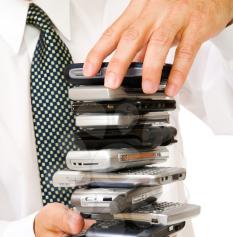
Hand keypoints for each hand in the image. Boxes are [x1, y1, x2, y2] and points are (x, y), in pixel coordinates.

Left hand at [84, 0, 232, 95]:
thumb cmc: (178, 5)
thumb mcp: (153, 19)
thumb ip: (141, 43)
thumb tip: (129, 66)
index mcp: (138, 10)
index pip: (113, 32)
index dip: (98, 52)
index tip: (89, 70)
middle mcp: (154, 12)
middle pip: (132, 37)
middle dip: (119, 62)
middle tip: (111, 83)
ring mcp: (175, 18)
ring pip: (158, 43)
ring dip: (151, 69)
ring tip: (147, 88)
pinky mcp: (196, 26)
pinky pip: (186, 52)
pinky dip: (178, 72)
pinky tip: (172, 87)